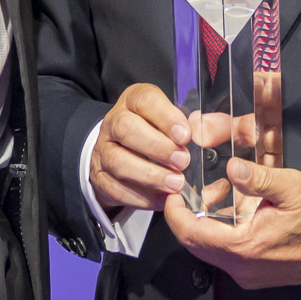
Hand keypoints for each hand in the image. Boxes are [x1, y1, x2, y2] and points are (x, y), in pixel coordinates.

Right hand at [88, 82, 193, 213]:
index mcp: (132, 101)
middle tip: (182, 161)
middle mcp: (113, 123)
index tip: (185, 135)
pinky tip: (162, 199)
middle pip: (126, 129)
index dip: (166, 117)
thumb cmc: (153, 133)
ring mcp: (103, 151)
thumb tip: (200, 130)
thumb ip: (185, 123)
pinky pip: (116, 189)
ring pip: (118, 161)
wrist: (121, 153)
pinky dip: (141, 197)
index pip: (144, 100)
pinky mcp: (100, 178)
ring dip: (151, 175)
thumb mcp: (168, 120)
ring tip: (176, 183)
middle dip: (157, 147)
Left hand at [166, 158, 300, 289]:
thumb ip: (258, 178)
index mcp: (245, 247)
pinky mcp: (255, 275)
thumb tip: (231, 167)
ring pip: (210, 250)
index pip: (192, 234)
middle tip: (191, 190)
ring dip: (206, 223)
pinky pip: (226, 255)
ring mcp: (248, 274)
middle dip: (189, 215)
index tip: (172, 191)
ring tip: (219, 194)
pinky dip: (221, 233)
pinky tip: (235, 212)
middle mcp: (241, 267)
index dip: (175, 212)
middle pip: (195, 244)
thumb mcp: (292, 187)